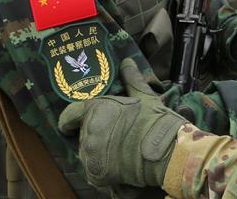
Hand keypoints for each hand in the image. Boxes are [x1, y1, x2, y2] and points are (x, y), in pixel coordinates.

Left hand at [58, 59, 184, 188]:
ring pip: (87, 152)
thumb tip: (127, 63)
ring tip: (120, 148)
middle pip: (83, 133)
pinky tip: (120, 162)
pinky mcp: (96, 173)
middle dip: (95, 133)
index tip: (75, 123)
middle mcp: (89, 131)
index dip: (72, 119)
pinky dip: (104, 167)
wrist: (167, 152)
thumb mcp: (145, 97)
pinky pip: (93, 169)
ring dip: (98, 151)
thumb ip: (131, 80)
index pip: (69, 116)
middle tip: (116, 133)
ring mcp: (91, 154)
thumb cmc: (156, 121)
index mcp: (96, 110)